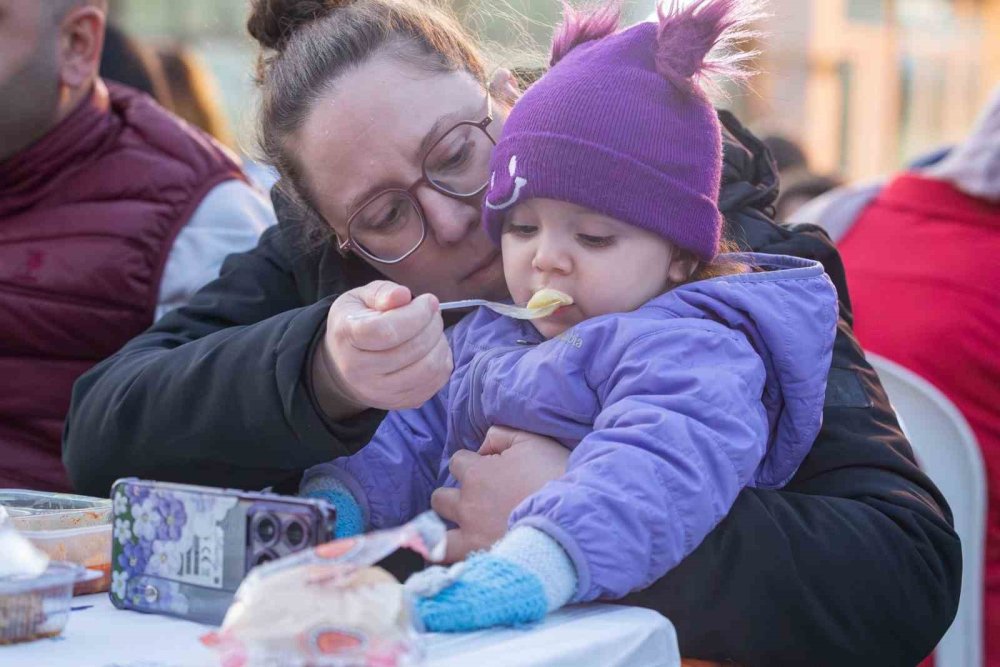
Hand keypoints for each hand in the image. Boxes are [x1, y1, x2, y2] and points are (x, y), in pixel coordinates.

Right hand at [314, 280, 451, 413]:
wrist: (343, 366)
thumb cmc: (356, 323)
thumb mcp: (359, 298)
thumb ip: (381, 293)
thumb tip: (403, 295)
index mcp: (347, 337)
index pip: (386, 331)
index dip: (416, 314)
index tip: (428, 301)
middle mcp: (360, 370)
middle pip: (412, 349)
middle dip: (433, 325)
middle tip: (433, 313)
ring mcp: (380, 392)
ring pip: (427, 369)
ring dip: (440, 343)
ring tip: (434, 330)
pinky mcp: (400, 403)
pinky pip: (435, 383)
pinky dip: (442, 361)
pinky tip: (433, 348)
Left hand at [431, 426, 569, 561]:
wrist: (572, 520)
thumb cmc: (554, 477)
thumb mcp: (531, 443)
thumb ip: (501, 437)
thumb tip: (483, 446)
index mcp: (477, 473)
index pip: (457, 462)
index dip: (471, 466)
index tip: (489, 474)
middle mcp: (467, 504)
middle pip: (440, 498)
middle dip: (453, 499)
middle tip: (476, 506)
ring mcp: (469, 535)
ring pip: (437, 533)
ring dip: (447, 530)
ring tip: (465, 535)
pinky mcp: (477, 560)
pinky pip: (448, 561)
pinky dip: (450, 559)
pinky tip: (461, 561)